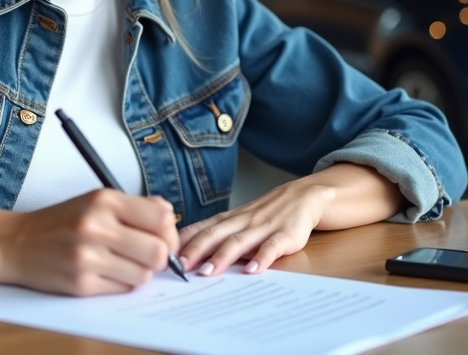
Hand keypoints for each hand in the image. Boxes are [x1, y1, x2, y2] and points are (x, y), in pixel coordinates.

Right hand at [0, 189, 178, 295]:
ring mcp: (88, 256)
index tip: (164, 239)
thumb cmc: (61, 222)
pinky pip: (122, 289)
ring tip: (119, 263)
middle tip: (147, 256)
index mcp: (104, 200)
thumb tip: (170, 219)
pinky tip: (103, 272)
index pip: (162, 218)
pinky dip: (119, 283)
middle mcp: (96, 226)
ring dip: (137, 273)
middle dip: (159, 258)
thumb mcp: (95, 200)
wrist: (16, 243)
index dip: (169, 233)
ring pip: (143, 275)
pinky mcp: (81, 283)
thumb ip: (134, 207)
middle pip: (159, 252)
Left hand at [177, 179, 334, 276]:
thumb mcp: (237, 221)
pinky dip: (262, 258)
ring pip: (239, 241)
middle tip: (179, 266)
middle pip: (214, 234)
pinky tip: (253, 271)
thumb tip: (184, 256)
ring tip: (208, 271)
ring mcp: (263, 227)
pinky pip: (272, 247)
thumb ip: (215, 236)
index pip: (199, 228)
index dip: (181, 242)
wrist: (304, 196)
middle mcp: (241, 221)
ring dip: (222, 256)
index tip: (163, 253)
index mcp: (227, 219)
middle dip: (195, 250)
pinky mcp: (285, 235)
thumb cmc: (264, 214)